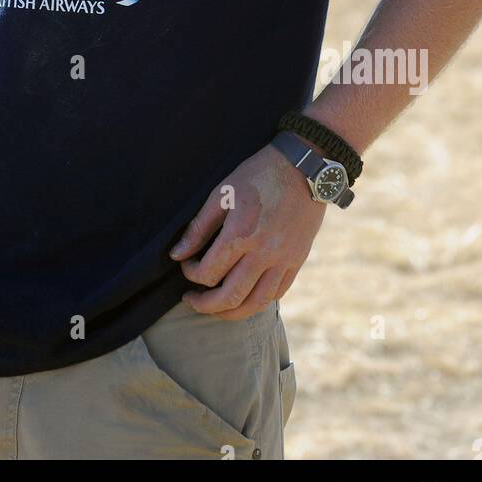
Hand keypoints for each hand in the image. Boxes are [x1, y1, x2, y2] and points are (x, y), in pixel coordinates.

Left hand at [168, 142, 327, 318]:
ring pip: (255, 304)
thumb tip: (177, 254)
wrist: (304, 168)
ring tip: (215, 309)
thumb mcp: (222, 193)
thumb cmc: (258, 175)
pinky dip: (258, 302)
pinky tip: (245, 297)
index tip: (186, 264)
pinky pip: (277, 293)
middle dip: (205, 305)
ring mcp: (283, 260)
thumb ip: (199, 227)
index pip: (208, 272)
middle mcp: (263, 254)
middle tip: (191, 300)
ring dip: (231, 313)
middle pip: (230, 298)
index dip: (190, 273)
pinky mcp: (297, 261)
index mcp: (241, 234)